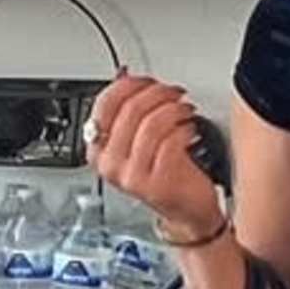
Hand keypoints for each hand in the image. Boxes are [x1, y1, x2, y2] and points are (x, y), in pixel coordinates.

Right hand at [87, 71, 226, 246]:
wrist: (185, 212)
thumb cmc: (165, 174)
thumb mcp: (138, 142)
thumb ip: (129, 111)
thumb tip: (126, 76)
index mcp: (99, 151)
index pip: (105, 105)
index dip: (131, 85)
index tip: (149, 81)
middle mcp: (111, 165)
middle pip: (131, 110)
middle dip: (159, 93)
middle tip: (175, 93)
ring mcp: (132, 176)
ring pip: (152, 123)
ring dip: (175, 109)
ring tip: (185, 110)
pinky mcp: (157, 183)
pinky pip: (171, 142)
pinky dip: (186, 128)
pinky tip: (190, 129)